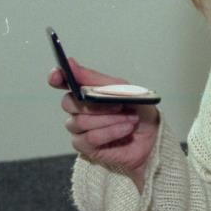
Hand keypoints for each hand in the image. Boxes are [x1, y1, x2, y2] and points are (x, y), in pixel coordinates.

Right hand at [48, 58, 159, 190]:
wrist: (153, 135)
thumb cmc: (138, 110)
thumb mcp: (122, 88)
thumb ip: (94, 78)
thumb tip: (70, 63)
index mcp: (86, 90)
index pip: (62, 81)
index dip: (57, 77)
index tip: (58, 76)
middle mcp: (79, 108)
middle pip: (68, 103)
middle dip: (96, 104)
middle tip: (119, 105)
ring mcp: (80, 128)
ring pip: (80, 122)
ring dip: (109, 119)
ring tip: (130, 118)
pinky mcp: (86, 146)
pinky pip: (90, 138)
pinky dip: (111, 132)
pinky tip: (125, 129)